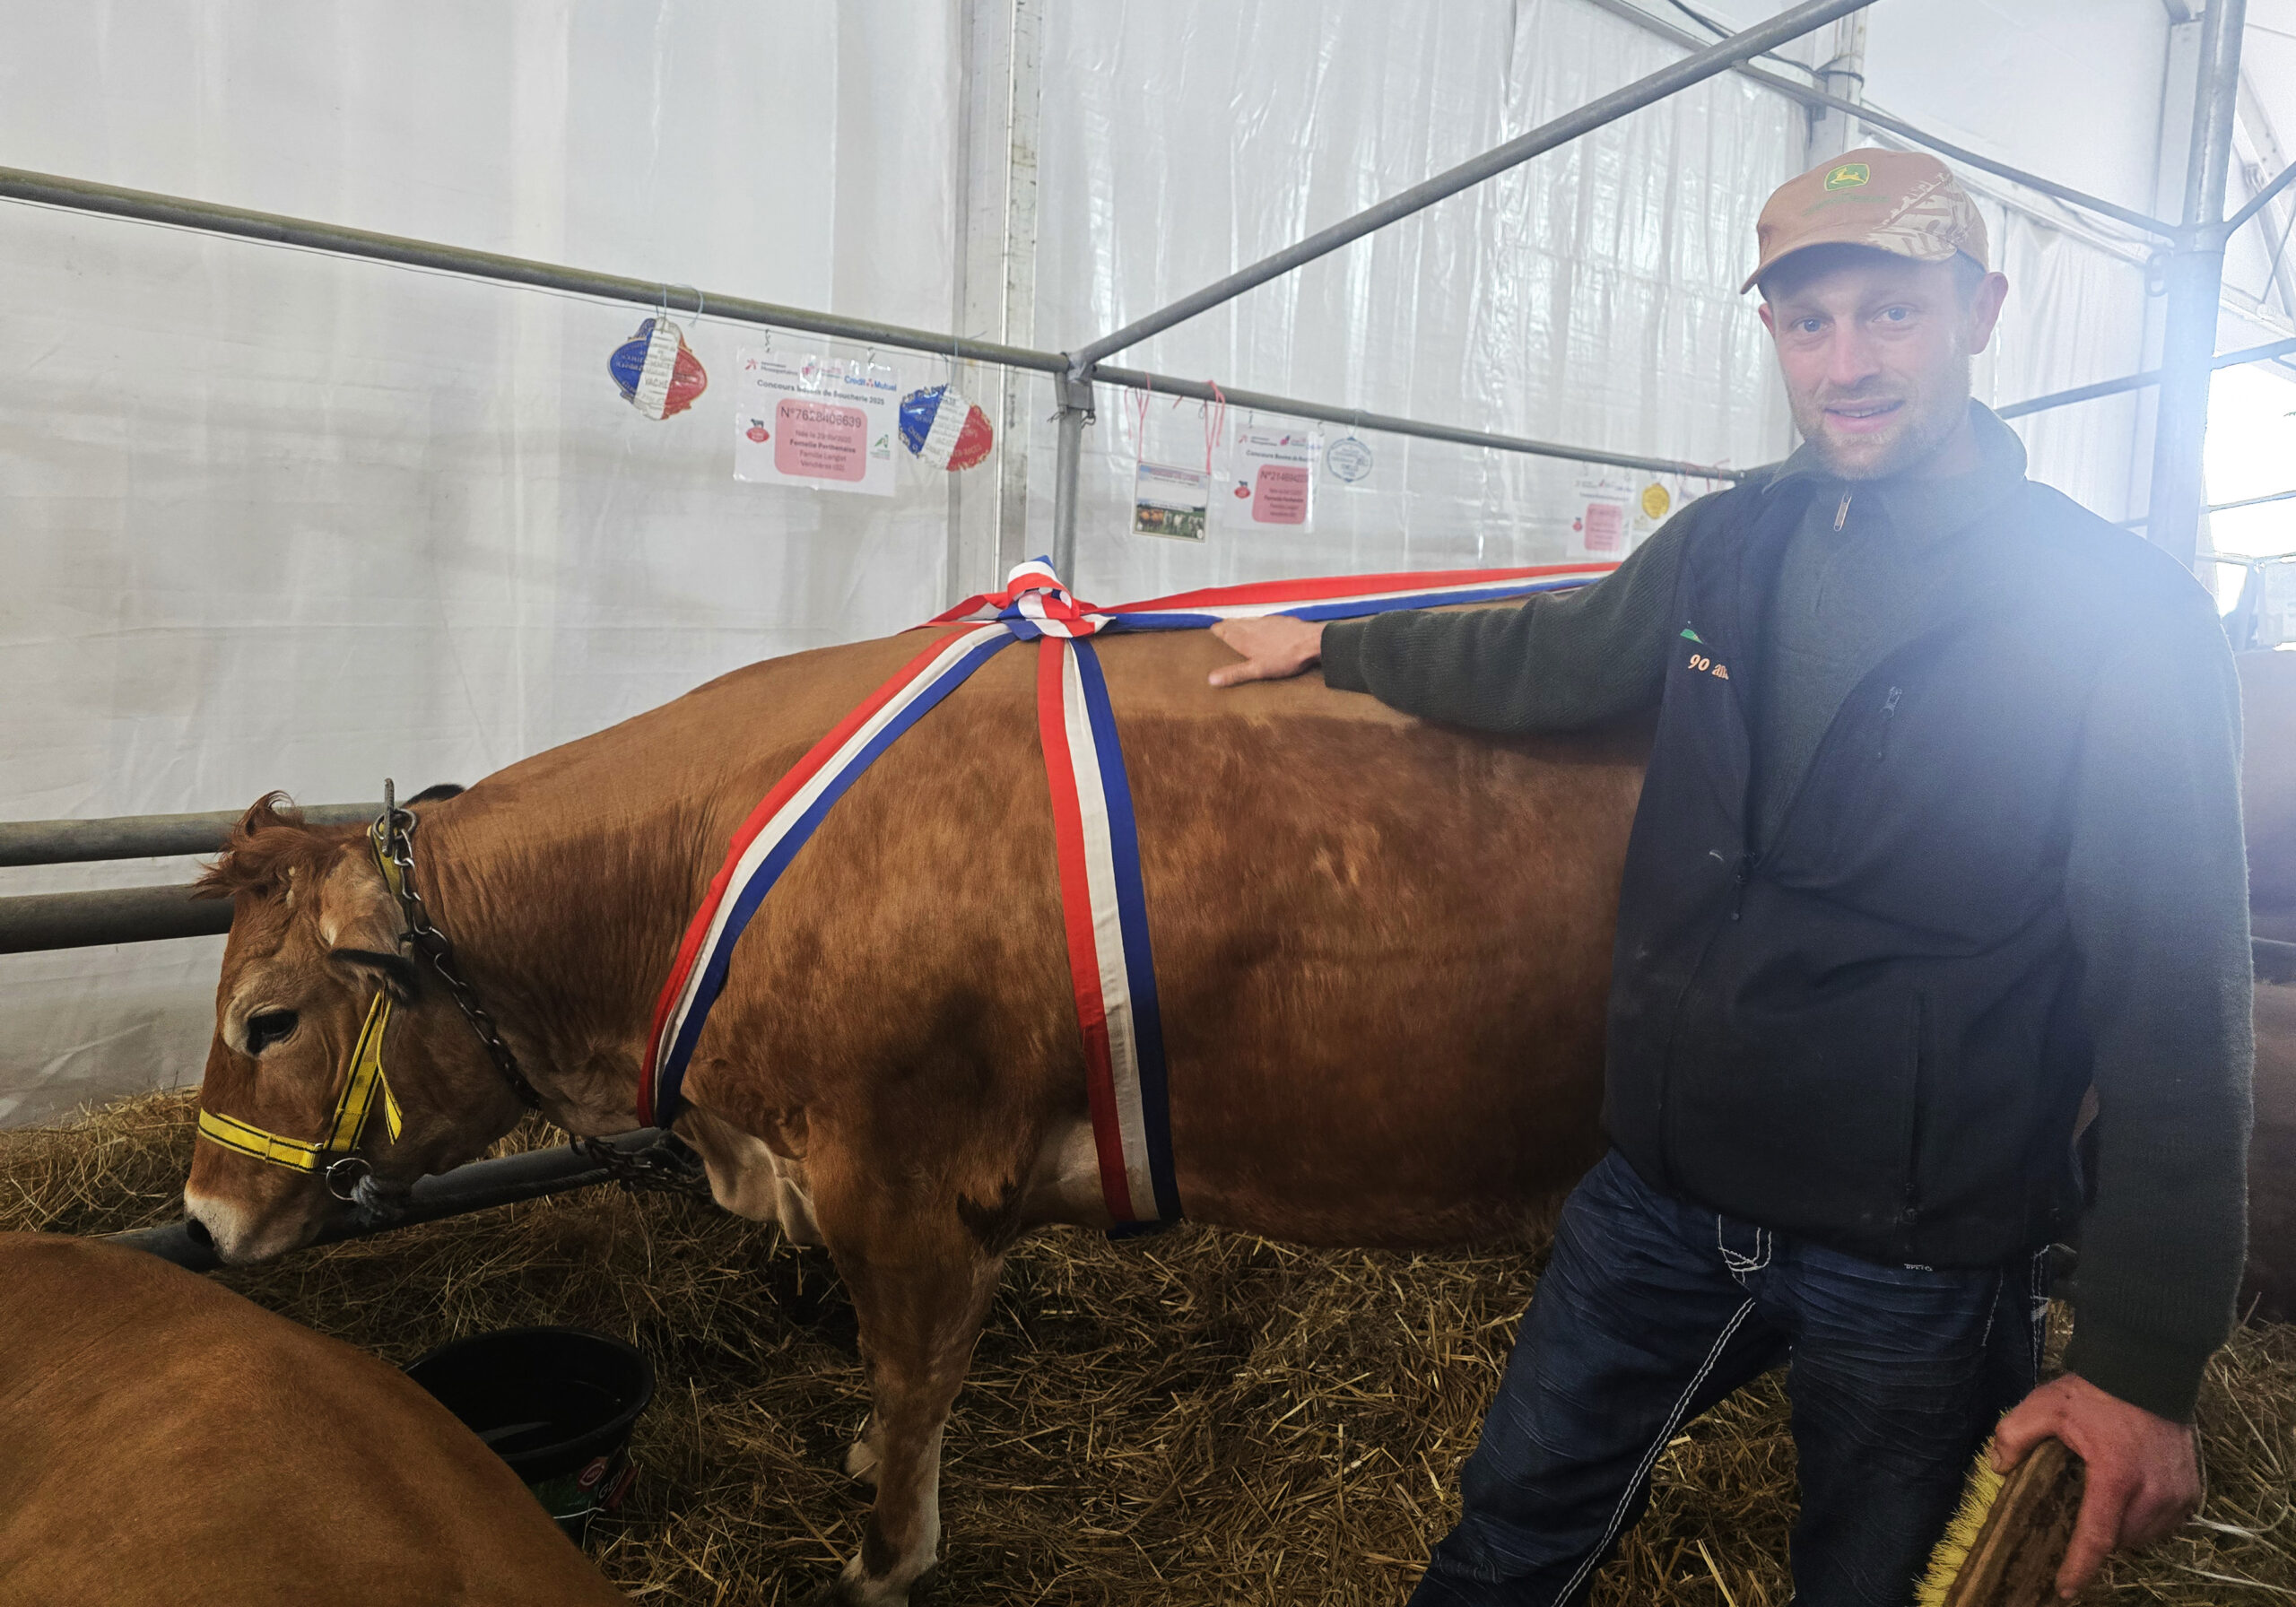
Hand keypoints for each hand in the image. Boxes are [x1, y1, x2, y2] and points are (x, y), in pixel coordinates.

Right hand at [1207, 617, 1325, 686]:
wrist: (1311, 642)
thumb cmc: (1285, 657)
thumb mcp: (1257, 670)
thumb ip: (1235, 673)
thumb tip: (1211, 679)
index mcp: (1244, 637)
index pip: (1224, 629)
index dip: (1216, 630)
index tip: (1210, 630)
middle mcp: (1253, 626)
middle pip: (1234, 622)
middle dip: (1227, 625)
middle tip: (1220, 628)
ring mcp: (1267, 621)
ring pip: (1248, 620)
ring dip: (1240, 622)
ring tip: (1236, 626)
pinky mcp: (1280, 620)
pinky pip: (1263, 620)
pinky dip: (1257, 622)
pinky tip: (1262, 626)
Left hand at [1993, 1373, 2200, 1597]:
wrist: (2147, 1369)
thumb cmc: (2094, 1391)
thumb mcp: (2043, 1406)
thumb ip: (2013, 1436)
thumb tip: (1999, 1469)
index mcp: (2116, 1477)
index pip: (2097, 1537)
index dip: (2079, 1567)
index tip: (2065, 1589)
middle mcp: (2153, 1492)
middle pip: (2120, 1539)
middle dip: (2096, 1539)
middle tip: (2075, 1519)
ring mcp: (2178, 1493)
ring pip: (2146, 1535)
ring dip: (2123, 1530)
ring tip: (2102, 1505)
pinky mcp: (2193, 1489)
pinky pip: (2168, 1523)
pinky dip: (2147, 1521)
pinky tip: (2129, 1501)